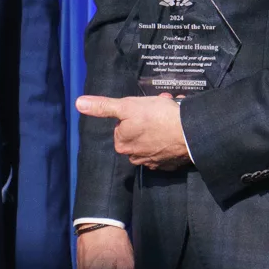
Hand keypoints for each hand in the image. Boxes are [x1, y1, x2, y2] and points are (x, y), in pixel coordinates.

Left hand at [75, 93, 189, 169]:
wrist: (190, 133)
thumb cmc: (157, 117)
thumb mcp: (127, 106)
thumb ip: (103, 106)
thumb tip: (78, 103)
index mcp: (122, 144)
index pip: (123, 125)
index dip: (135, 112)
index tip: (147, 106)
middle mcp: (135, 157)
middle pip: (138, 131)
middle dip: (149, 118)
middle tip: (162, 107)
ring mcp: (154, 162)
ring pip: (153, 139)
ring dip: (161, 126)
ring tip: (173, 115)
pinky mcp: (170, 164)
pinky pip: (167, 148)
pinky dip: (171, 138)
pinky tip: (178, 128)